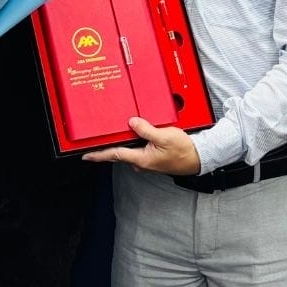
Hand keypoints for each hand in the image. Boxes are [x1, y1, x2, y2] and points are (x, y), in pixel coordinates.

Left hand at [83, 118, 200, 174]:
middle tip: (97, 141)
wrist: (199, 157)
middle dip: (109, 147)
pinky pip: (139, 150)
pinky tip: (136, 135)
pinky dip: (135, 143)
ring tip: (118, 133)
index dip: (99, 155)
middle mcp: (142, 163)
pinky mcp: (154, 159)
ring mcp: (148, 162)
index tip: (86, 155)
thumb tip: (132, 123)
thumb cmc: (183, 149)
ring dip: (124, 144)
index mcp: (142, 159)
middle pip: (120, 154)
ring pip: (130, 151)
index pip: (115, 155)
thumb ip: (146, 130)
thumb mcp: (164, 136)